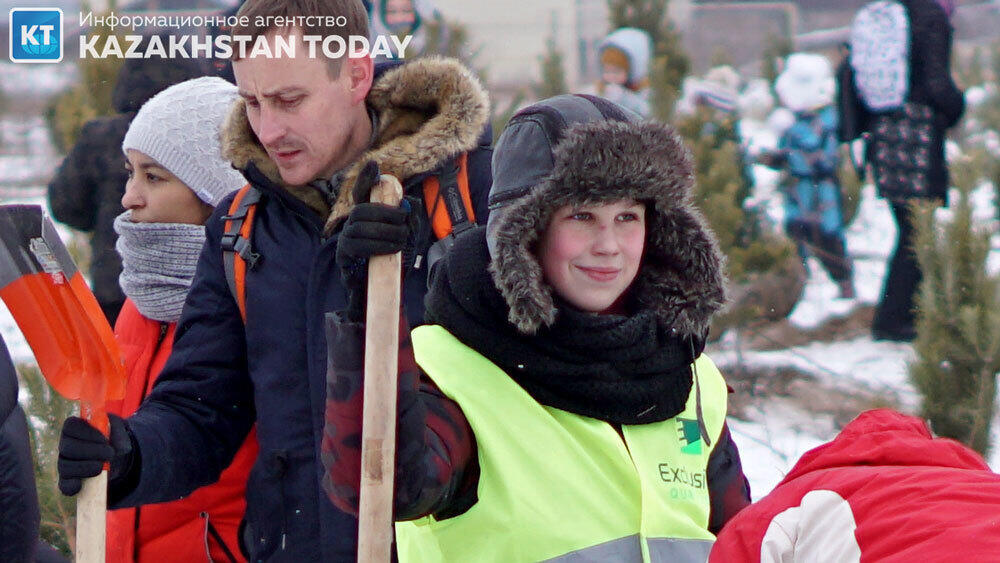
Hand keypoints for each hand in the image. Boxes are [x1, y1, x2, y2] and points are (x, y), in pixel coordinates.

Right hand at [57, 414, 133, 495]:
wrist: (116, 455)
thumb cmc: (114, 438)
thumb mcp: (120, 430)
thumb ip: (118, 434)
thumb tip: (116, 448)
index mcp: (74, 427)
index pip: (70, 426)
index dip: (86, 432)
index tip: (105, 439)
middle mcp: (65, 444)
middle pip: (67, 448)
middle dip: (91, 452)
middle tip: (110, 454)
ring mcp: (64, 463)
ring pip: (65, 466)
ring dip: (86, 467)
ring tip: (103, 467)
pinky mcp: (67, 480)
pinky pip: (64, 485)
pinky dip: (71, 486)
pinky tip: (80, 485)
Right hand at [336, 161, 411, 320]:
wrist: (378, 293)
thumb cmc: (389, 263)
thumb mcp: (402, 238)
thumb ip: (406, 220)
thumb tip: (409, 203)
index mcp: (365, 218)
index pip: (361, 193)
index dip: (366, 179)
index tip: (375, 167)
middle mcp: (351, 226)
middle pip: (360, 209)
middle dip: (383, 212)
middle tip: (403, 220)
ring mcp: (345, 241)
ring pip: (358, 226)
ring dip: (384, 230)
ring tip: (401, 239)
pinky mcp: (344, 258)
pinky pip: (355, 246)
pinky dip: (376, 245)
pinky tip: (391, 249)